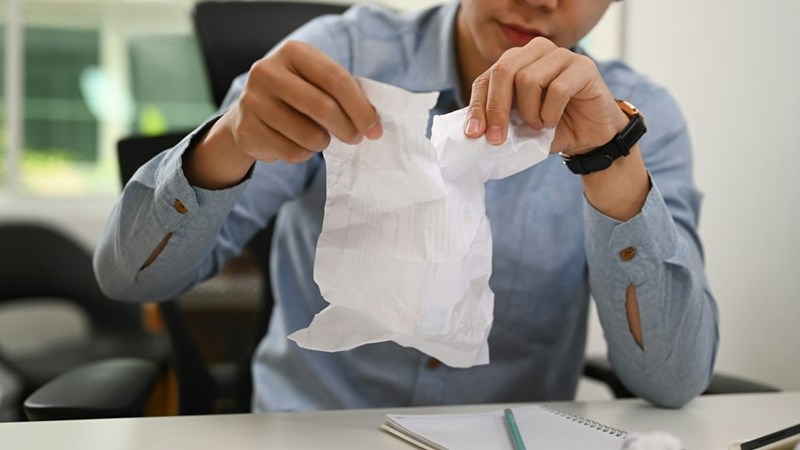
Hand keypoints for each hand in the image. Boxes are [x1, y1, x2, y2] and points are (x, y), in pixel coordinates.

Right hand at [215, 41, 382, 164]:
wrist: (250, 114)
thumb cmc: (296, 97)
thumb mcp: (317, 82)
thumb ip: (343, 93)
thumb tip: (373, 120)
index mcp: (293, 52)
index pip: (336, 79)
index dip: (360, 108)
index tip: (375, 129)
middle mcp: (267, 71)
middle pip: (322, 107)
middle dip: (347, 128)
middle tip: (355, 138)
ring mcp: (253, 100)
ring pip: (308, 135)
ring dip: (323, 143)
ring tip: (319, 138)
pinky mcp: (247, 129)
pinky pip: (292, 152)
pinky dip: (304, 154)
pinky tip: (298, 144)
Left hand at [464, 37, 626, 155]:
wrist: (589, 137)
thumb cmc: (552, 127)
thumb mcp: (519, 127)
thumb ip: (499, 122)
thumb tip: (474, 131)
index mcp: (516, 61)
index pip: (486, 79)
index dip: (478, 106)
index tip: (474, 133)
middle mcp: (536, 51)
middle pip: (504, 71)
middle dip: (496, 109)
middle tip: (498, 138)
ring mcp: (561, 55)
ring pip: (528, 79)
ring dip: (530, 113)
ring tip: (538, 126)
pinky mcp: (583, 66)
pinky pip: (557, 89)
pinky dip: (550, 113)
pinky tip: (553, 123)